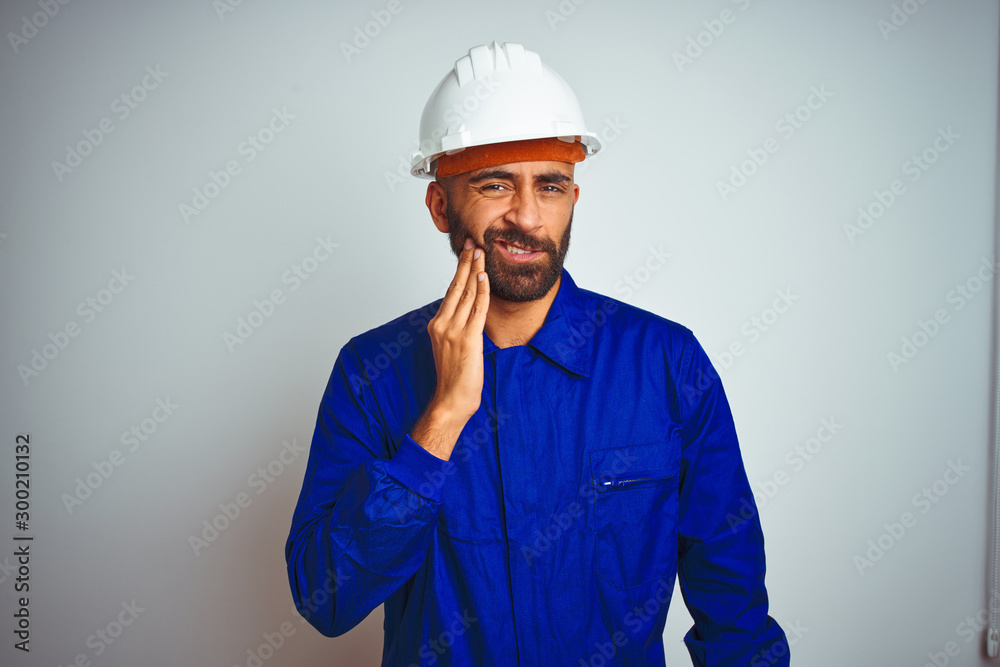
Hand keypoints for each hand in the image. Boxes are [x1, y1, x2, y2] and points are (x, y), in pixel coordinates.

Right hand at [411, 238, 488, 459]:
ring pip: (467, 294)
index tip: (466, 253)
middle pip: (456, 286)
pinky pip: (477, 309)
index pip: (450, 292)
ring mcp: (453, 330)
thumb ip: (458, 328)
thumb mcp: (452, 347)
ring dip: (475, 271)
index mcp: (437, 324)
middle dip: (466, 262)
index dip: (459, 271)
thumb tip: (470, 314)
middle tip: (473, 242)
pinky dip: (481, 291)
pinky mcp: (468, 338)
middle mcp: (442, 324)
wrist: (451, 400)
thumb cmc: (454, 378)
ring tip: (481, 253)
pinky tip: (484, 277)